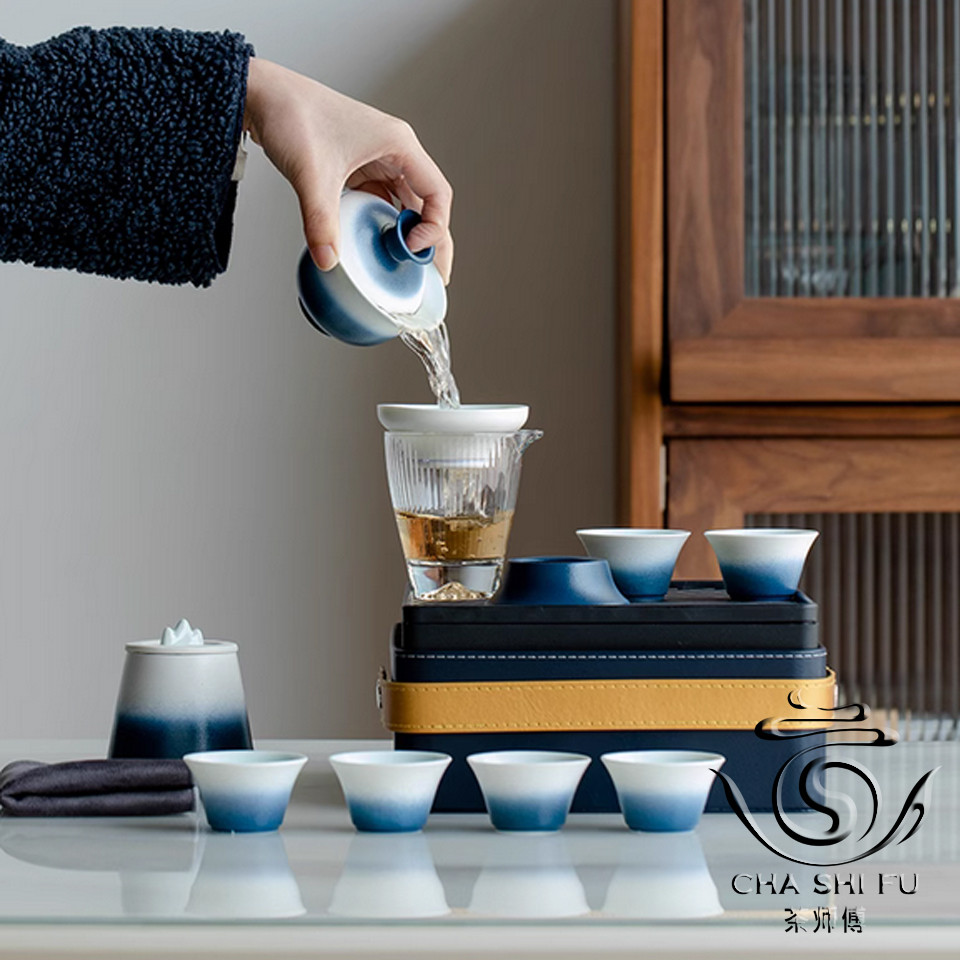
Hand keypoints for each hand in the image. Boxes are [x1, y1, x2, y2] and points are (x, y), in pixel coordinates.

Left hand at [242, 57, 453, 282]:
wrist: (263, 95)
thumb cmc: (292, 113)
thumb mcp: (311, 174)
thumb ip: (321, 221)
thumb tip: (328, 260)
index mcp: (398, 144)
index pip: (437, 194)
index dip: (433, 227)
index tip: (411, 249)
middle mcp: (394, 151)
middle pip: (428, 203)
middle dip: (431, 240)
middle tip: (432, 275)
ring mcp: (378, 160)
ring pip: (406, 204)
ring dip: (407, 234)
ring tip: (405, 265)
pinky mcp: (360, 168)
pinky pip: (382, 202)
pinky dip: (383, 224)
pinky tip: (375, 244)